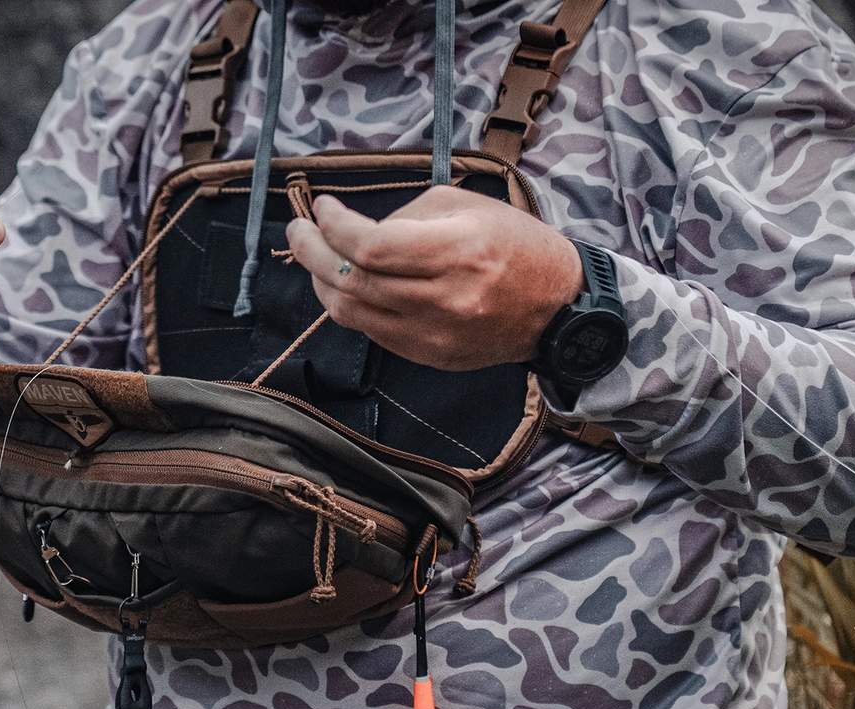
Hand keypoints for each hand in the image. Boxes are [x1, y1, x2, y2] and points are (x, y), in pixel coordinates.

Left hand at [284, 186, 583, 370]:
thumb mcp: (466, 206)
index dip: (333, 226)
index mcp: (456, 252)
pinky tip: (344, 284)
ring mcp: (434, 335)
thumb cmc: (514, 245)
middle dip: (311, 251)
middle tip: (297, 229)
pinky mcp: (429, 356)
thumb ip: (405, 216)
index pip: (369, 245)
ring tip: (314, 256)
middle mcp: (442, 299)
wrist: (557, 306)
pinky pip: (371, 331)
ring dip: (322, 281)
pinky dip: (348, 305)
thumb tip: (355, 230)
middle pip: (350, 280)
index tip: (321, 207)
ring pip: (351, 312)